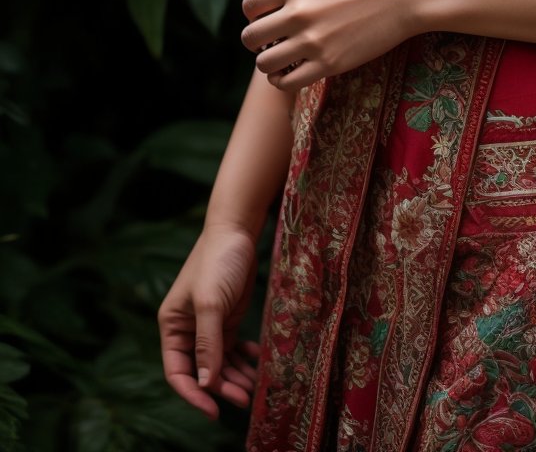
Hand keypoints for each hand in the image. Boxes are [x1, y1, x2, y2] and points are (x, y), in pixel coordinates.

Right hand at [158, 223, 258, 418]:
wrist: (238, 230)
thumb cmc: (218, 261)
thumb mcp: (210, 303)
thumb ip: (208, 343)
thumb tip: (205, 383)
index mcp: (172, 326)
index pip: (177, 371)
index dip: (193, 394)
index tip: (214, 411)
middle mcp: (188, 329)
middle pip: (201, 370)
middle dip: (221, 387)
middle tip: (244, 399)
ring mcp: (209, 325)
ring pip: (219, 363)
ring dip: (235, 377)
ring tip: (254, 388)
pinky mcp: (227, 318)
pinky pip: (233, 349)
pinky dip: (244, 360)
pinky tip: (257, 363)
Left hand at [240, 0, 414, 90]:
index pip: (250, 7)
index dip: (254, 15)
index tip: (265, 19)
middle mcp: (298, 12)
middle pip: (250, 37)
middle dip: (256, 40)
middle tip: (272, 40)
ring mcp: (312, 40)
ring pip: (264, 64)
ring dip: (268, 62)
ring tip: (281, 56)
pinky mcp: (329, 64)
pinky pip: (286, 83)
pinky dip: (280, 81)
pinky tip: (288, 72)